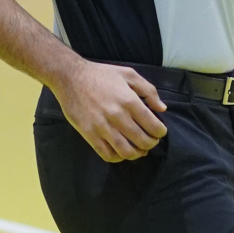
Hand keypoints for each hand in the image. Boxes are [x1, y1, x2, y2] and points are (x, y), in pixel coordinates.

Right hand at [53, 61, 167, 163]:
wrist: (70, 77)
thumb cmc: (101, 74)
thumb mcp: (129, 74)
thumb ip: (149, 90)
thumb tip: (162, 108)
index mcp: (129, 101)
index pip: (152, 125)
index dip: (160, 132)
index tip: (160, 132)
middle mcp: (117, 116)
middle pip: (142, 141)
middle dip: (151, 144)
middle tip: (151, 141)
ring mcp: (102, 127)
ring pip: (126, 151)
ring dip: (137, 154)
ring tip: (140, 150)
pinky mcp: (89, 134)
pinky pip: (107, 154)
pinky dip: (118, 158)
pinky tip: (122, 153)